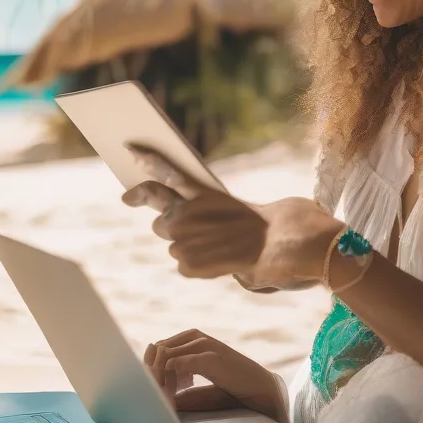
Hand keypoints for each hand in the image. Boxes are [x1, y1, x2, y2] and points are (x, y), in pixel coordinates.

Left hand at [122, 146, 342, 290]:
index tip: (131, 154)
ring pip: (174, 246)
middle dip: (167, 224)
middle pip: (158, 220)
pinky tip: (226, 263)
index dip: (147, 164)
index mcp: (202, 193)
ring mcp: (184, 241)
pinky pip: (185, 268)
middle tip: (179, 228)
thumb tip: (200, 234)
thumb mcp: (239, 208)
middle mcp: (186, 215)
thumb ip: (211, 215)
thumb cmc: (275, 223)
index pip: (165, 174)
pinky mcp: (189, 265)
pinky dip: (202, 268)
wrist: (291, 244)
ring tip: (223, 248)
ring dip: (191, 249)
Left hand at [144, 330, 287, 422]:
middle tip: (158, 398)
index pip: (156, 350)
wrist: (260, 390)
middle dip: (152, 375)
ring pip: (162, 356)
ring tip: (164, 400)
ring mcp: (202, 344)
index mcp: (191, 340)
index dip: (152, 372)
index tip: (158, 394)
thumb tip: (152, 393)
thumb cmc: (230, 389)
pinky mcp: (209, 356)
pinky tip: (172, 398)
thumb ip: (177, 383)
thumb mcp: (198, 385)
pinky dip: (168, 383)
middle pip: (156, 352)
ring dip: (158, 380)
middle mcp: (194, 337)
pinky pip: (175, 364)